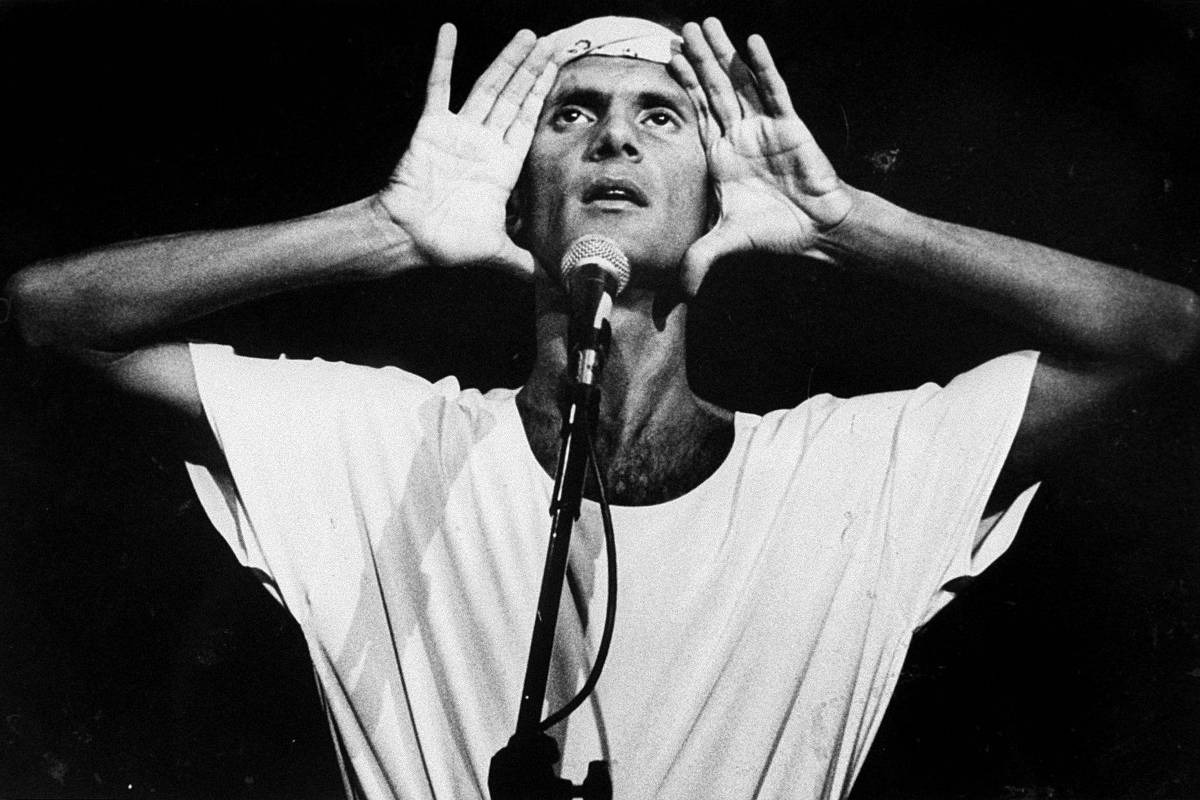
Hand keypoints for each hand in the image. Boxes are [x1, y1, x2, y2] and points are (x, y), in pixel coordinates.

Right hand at [375, 24, 557, 277]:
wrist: (408, 237)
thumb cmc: (447, 244)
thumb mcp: (496, 251)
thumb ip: (524, 261)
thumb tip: (553, 282)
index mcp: (502, 166)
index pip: (529, 121)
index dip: (545, 94)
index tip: (561, 69)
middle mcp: (484, 143)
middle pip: (515, 96)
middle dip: (535, 69)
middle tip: (555, 41)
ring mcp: (458, 132)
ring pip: (488, 86)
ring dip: (507, 60)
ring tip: (528, 35)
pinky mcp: (431, 126)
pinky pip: (438, 85)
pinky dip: (443, 57)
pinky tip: (450, 30)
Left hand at [671, 19, 853, 295]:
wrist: (815, 230)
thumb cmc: (774, 231)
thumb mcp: (727, 242)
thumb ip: (700, 258)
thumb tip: (679, 292)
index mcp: (721, 155)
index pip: (697, 113)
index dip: (684, 87)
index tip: (668, 59)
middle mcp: (740, 135)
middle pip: (714, 89)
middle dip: (699, 58)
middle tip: (683, 28)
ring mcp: (764, 127)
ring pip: (739, 82)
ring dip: (723, 53)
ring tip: (708, 24)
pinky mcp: (790, 125)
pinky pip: (774, 91)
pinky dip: (763, 68)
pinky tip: (752, 43)